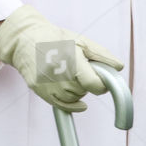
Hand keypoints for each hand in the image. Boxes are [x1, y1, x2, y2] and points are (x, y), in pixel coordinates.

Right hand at [0, 4, 122, 111]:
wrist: (25, 40)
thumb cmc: (56, 39)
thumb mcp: (81, 41)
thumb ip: (101, 55)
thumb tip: (119, 67)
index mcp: (72, 60)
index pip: (94, 85)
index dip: (102, 84)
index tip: (102, 80)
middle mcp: (59, 75)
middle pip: (84, 91)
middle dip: (86, 84)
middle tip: (79, 70)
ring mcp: (48, 85)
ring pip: (73, 99)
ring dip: (76, 91)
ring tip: (68, 74)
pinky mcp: (40, 91)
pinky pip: (62, 106)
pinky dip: (72, 105)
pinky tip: (77, 100)